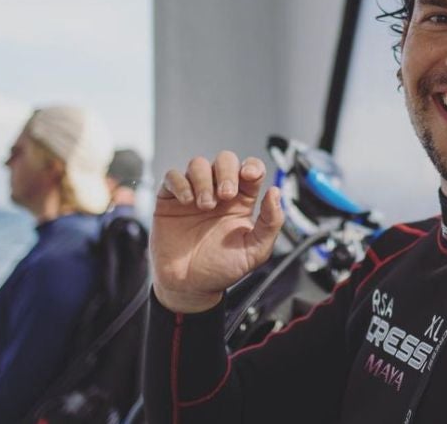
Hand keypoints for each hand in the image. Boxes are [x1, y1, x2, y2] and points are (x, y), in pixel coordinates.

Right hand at [151, 151, 283, 312]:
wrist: (190, 287)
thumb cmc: (222, 269)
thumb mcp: (255, 251)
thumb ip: (271, 222)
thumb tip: (275, 192)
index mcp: (242, 202)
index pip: (251, 170)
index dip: (252, 166)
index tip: (250, 176)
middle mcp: (218, 193)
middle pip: (224, 160)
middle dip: (226, 171)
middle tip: (226, 195)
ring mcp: (194, 194)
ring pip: (198, 164)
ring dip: (204, 180)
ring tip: (205, 205)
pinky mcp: (170, 200)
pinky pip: (172, 176)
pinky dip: (180, 183)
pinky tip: (187, 202)